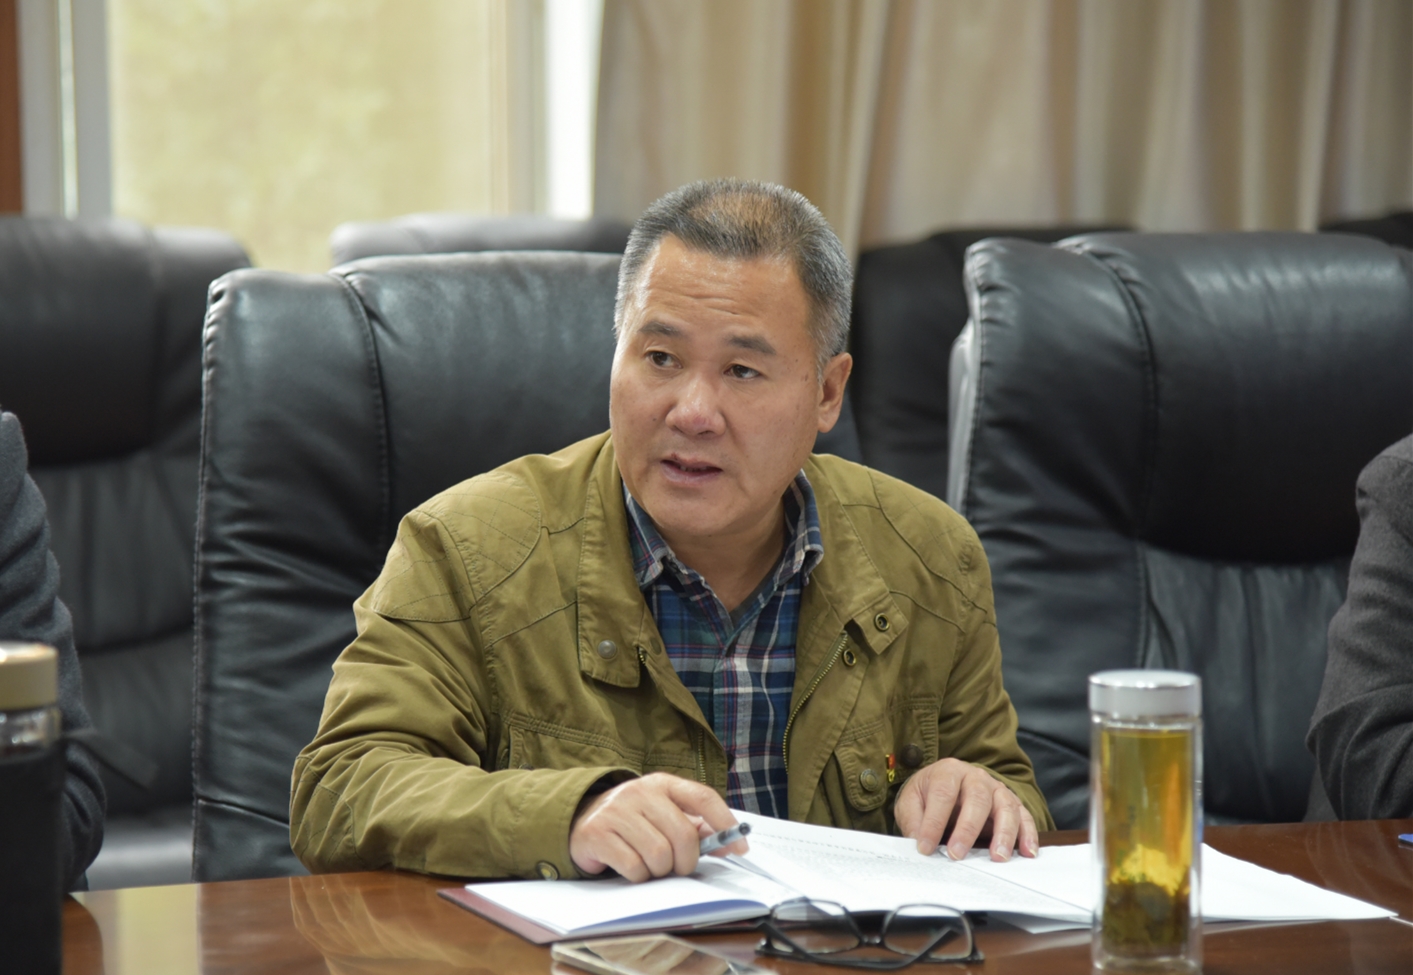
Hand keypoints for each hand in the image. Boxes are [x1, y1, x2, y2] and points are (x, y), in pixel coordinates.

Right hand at [569, 773, 748, 881]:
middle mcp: (640, 792)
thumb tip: (728, 844)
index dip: (725, 823)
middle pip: (683, 835)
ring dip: (660, 871)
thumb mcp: (663, 814)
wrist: (580, 820)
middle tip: (679, 867)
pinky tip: (632, 867)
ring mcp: (617, 811)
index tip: (739, 848)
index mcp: (662, 784)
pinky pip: (633, 867)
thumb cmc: (633, 821)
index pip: (702, 797)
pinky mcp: (598, 834)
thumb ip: (694, 826)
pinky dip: (639, 876)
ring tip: (651, 865)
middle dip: (686, 861)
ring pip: (659, 855)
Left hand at [894, 758, 1037, 861]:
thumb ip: (913, 819)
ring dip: (1004, 834)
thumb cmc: (929, 793)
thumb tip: (917, 842)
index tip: (925, 848)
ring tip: (998, 858)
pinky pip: (1024, 816)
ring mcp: (997, 789)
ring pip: (1005, 807)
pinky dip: (1028, 834)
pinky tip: (1028, 852)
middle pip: (977, 799)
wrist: (947, 784)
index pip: (943, 795)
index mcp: (949, 771)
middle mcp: (976, 777)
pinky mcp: (1011, 803)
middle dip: (967, 829)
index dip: (933, 822)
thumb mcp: (912, 801)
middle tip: (957, 854)